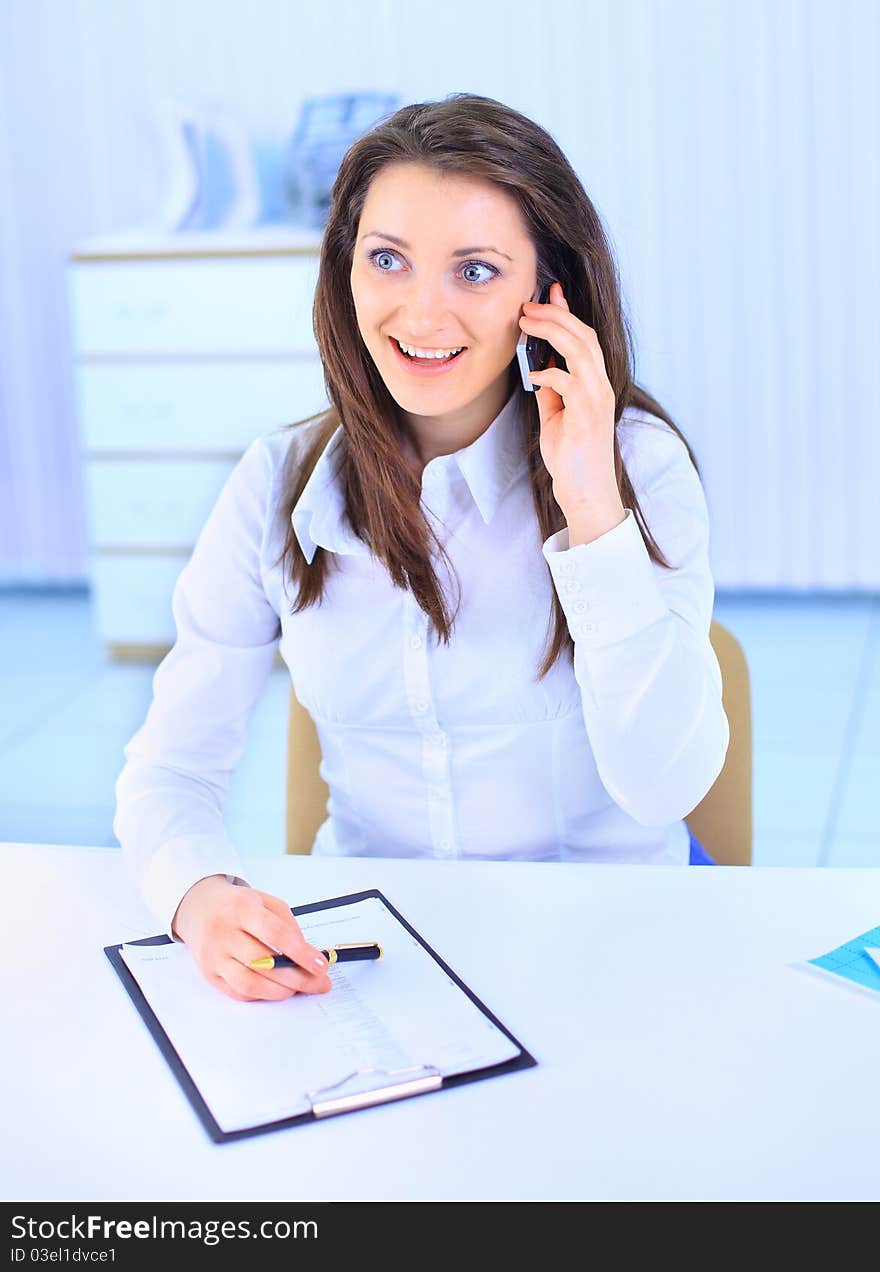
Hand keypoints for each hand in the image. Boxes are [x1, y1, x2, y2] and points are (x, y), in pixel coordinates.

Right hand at [171, 874, 332, 1001]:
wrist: (199, 907)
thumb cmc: (238, 905)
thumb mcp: (266, 902)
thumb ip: (288, 925)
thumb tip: (307, 956)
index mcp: (242, 908)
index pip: (276, 934)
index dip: (301, 953)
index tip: (321, 966)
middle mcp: (224, 932)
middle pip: (264, 963)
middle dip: (298, 978)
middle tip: (318, 984)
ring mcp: (214, 956)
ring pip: (250, 984)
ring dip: (280, 991)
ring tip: (298, 989)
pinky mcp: (209, 974)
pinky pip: (238, 993)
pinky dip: (262, 995)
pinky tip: (276, 989)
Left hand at [519, 282, 625, 538]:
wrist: (585, 491)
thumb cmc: (572, 457)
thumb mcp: (557, 417)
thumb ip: (552, 392)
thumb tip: (540, 370)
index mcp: (594, 384)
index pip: (584, 338)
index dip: (567, 313)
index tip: (550, 292)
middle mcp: (601, 387)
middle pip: (584, 336)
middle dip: (556, 314)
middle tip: (528, 304)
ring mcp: (597, 400)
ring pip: (580, 350)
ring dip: (552, 331)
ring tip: (526, 321)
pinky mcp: (587, 416)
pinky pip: (569, 383)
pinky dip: (550, 373)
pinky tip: (534, 373)